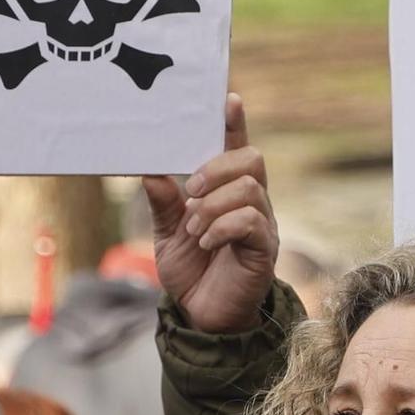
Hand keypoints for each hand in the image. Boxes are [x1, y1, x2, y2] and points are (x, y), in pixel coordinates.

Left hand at [145, 93, 279, 332]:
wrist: (201, 315)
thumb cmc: (190, 270)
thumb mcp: (166, 233)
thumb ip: (163, 203)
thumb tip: (150, 172)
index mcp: (227, 192)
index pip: (235, 148)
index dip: (234, 123)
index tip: (227, 99)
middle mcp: (251, 202)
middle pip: (250, 159)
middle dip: (216, 168)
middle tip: (190, 191)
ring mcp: (261, 224)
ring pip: (249, 188)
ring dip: (213, 205)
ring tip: (194, 229)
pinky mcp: (264, 248)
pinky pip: (251, 221)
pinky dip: (222, 226)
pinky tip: (206, 242)